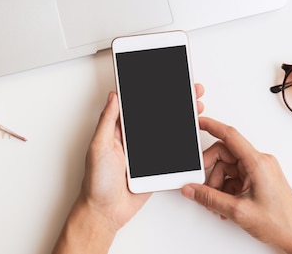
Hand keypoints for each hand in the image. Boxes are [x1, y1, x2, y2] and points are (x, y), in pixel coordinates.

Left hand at [53, 85, 204, 253]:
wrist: (105, 212)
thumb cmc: (96, 182)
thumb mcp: (98, 146)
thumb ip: (107, 121)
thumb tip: (114, 96)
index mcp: (118, 130)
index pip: (137, 105)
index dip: (151, 92)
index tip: (165, 80)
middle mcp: (133, 139)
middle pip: (157, 115)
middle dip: (174, 101)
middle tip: (189, 89)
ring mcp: (145, 153)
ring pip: (167, 131)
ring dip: (182, 118)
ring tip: (196, 106)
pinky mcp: (155, 167)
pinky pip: (172, 152)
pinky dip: (183, 142)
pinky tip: (193, 130)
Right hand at [181, 118, 291, 253]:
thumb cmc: (280, 222)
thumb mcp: (238, 211)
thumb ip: (210, 198)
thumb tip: (192, 189)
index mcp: (258, 163)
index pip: (230, 136)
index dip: (212, 126)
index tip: (199, 122)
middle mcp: (260, 162)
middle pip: (225, 155)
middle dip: (210, 172)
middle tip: (201, 186)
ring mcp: (260, 170)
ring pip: (228, 168)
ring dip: (218, 184)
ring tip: (218, 203)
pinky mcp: (259, 179)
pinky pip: (235, 177)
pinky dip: (226, 189)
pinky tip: (225, 204)